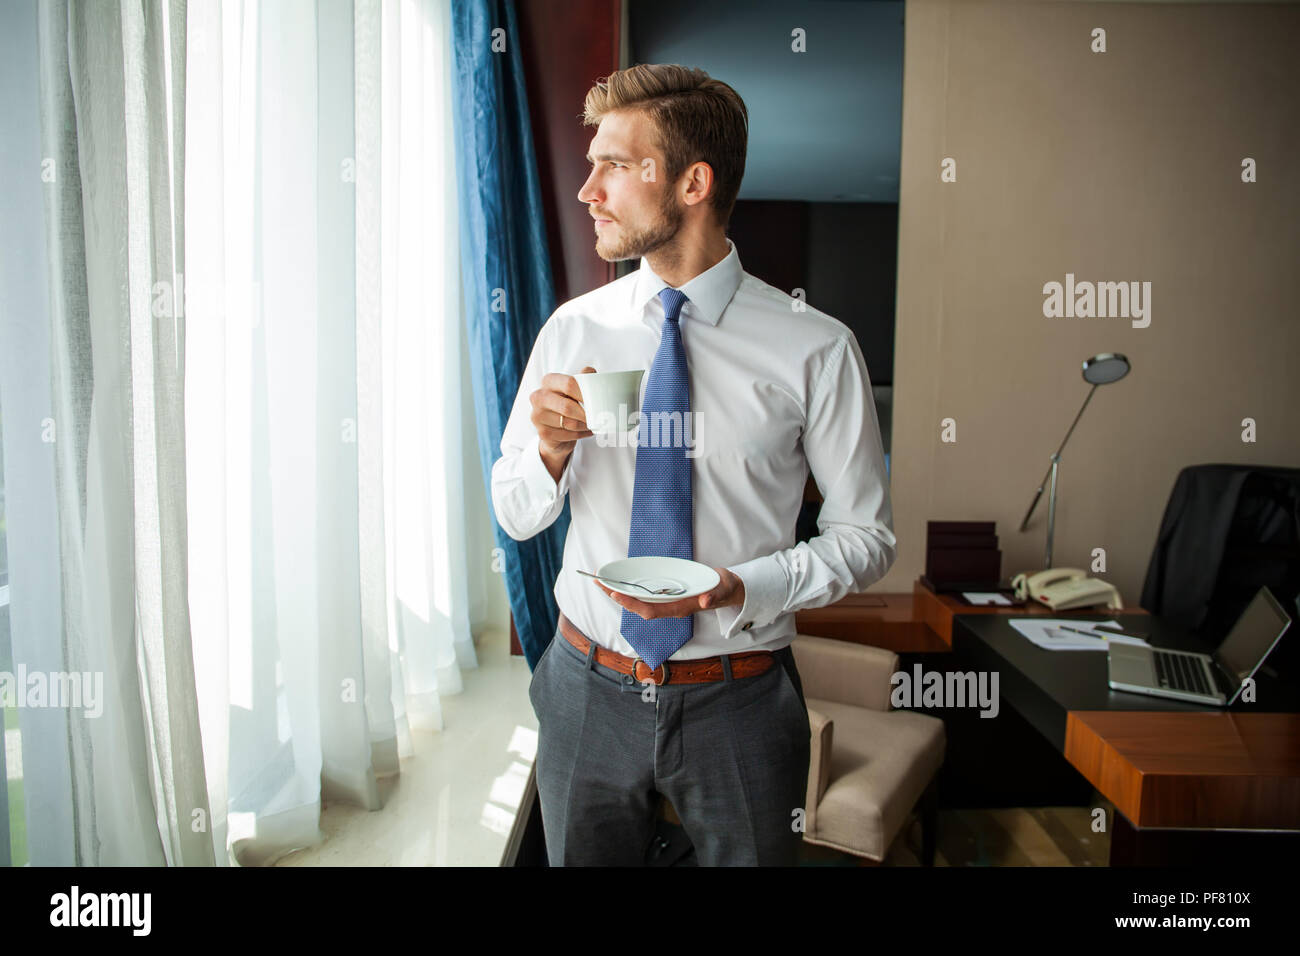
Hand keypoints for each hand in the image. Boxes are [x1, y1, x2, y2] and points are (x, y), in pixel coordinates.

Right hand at [531, 366, 596, 456]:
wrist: (555, 426)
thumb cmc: (568, 403)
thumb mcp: (576, 388)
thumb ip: (584, 378)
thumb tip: (591, 372)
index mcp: (549, 381)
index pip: (569, 384)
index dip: (585, 393)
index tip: (598, 401)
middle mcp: (539, 397)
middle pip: (568, 406)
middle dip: (586, 414)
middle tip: (599, 417)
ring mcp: (538, 415)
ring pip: (570, 423)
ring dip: (585, 425)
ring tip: (592, 423)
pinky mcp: (542, 433)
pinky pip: (568, 435)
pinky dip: (581, 434)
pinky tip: (586, 431)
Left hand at [594, 567, 745, 619]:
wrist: (728, 590)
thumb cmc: (723, 589)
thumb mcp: (722, 590)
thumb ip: (715, 596)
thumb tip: (705, 601)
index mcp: (680, 607)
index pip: (650, 610)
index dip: (632, 604)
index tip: (616, 594)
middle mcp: (671, 607)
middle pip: (639, 607)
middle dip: (619, 598)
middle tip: (599, 584)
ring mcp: (669, 602)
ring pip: (640, 602)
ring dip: (621, 594)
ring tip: (604, 584)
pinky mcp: (668, 595)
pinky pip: (645, 595)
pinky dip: (631, 589)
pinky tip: (622, 582)